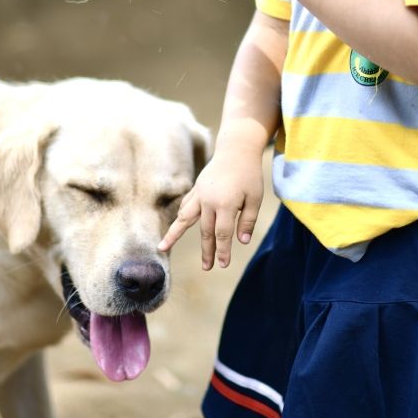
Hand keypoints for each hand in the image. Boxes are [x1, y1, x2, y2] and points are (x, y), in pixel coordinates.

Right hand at [157, 147, 263, 269]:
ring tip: (162, 248)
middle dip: (207, 250)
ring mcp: (199, 194)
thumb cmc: (249, 174)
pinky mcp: (196, 189)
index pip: (222, 234)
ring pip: (184, 219)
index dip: (222, 250)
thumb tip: (241, 241)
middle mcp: (208, 201)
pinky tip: (176, 227)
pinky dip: (180, 217)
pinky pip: (185, 206)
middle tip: (207, 267)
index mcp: (225, 204)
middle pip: (205, 231)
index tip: (222, 265)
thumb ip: (248, 220)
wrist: (237, 150)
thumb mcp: (255, 198)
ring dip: (174, 234)